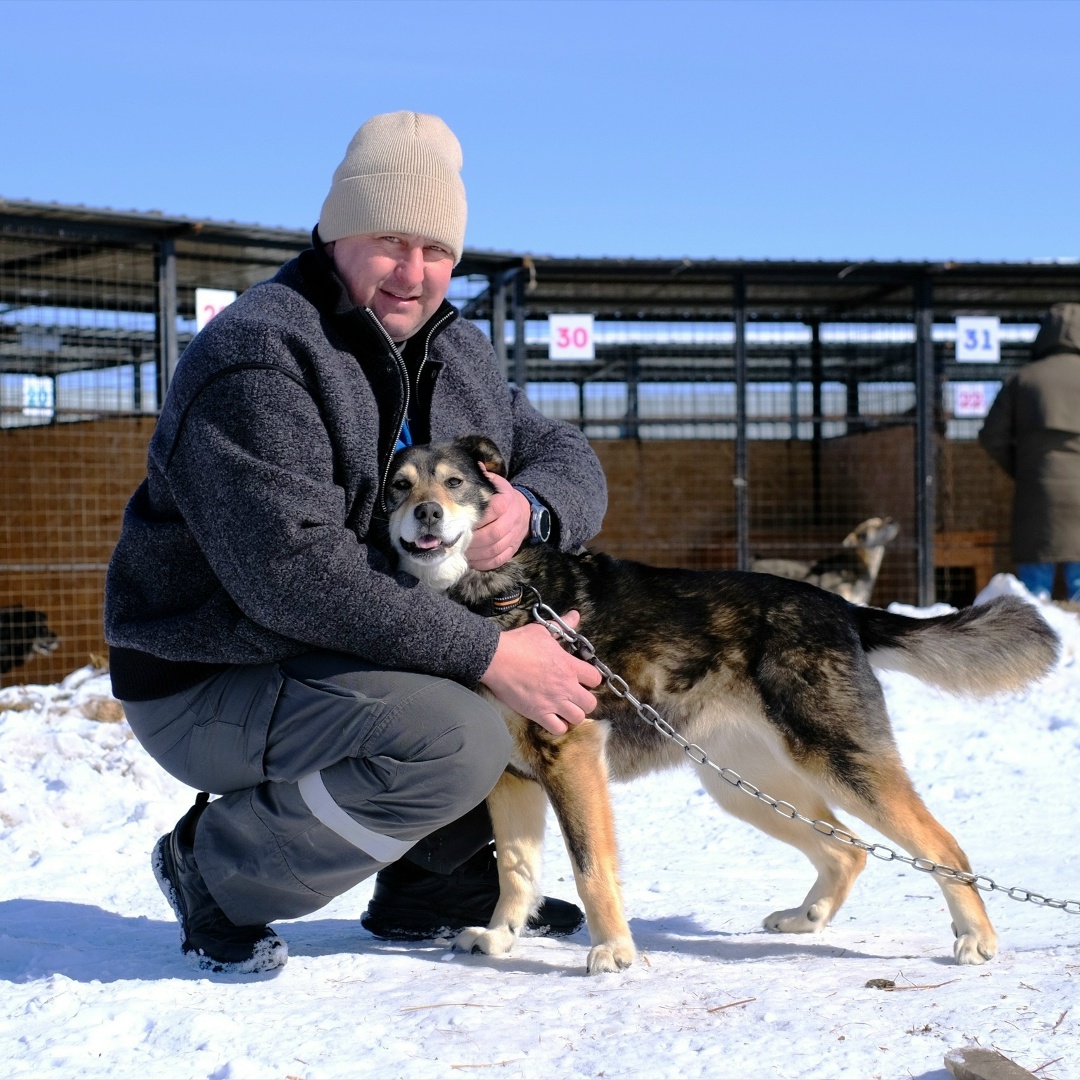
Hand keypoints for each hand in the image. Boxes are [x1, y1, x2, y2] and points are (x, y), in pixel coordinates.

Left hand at [466, 468, 530, 570]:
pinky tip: (472, 561)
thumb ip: (484, 476)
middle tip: (456, 543)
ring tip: (461, 553)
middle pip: (493, 533)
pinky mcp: (513, 549)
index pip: (492, 510)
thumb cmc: (502, 498)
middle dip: (473, 540)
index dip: (477, 518)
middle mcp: (512, 519)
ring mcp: (514, 536)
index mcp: (506, 502)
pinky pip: (499, 559)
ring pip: (495, 548)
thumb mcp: (496, 484)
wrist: (525, 511)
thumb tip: (475, 464)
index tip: (460, 522)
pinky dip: (485, 563)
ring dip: (476, 553)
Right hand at [481, 610, 601, 733]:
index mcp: (569, 666)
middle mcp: (566, 686)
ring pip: (578, 718)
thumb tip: (575, 615)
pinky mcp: (538, 713)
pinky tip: (553, 719)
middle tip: (575, 697)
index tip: (583, 679)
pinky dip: (558, 727)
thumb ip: (563, 626)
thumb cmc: (519, 643)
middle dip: (585, 701)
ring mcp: (553, 702)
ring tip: (565, 709)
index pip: (596, 678)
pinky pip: (558, 729)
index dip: (591, 679)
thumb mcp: (543, 631)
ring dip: (573, 715)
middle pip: (591, 703)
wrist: (497, 658)